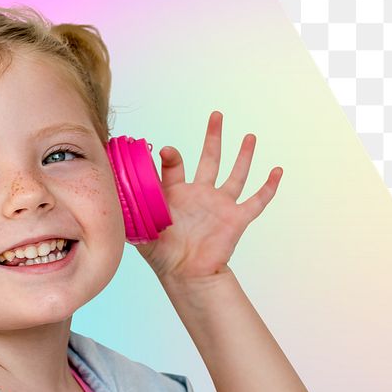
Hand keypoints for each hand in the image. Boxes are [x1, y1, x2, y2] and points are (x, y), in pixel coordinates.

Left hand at [134, 110, 282, 282]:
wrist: (185, 276)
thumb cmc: (162, 255)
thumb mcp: (143, 228)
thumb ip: (133, 206)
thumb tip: (114, 185)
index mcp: (177, 194)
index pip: (175, 168)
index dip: (171, 158)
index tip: (166, 151)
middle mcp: (200, 195)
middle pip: (210, 159)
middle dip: (213, 137)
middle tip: (216, 115)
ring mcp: (220, 206)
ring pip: (235, 175)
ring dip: (243, 156)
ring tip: (249, 137)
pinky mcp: (236, 219)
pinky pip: (256, 201)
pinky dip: (268, 187)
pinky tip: (277, 170)